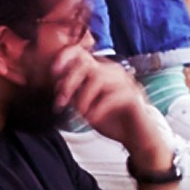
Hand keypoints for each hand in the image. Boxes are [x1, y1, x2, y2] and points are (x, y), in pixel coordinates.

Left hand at [51, 46, 176, 177]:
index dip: (64, 57)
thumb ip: (73, 95)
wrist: (136, 136)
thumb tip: (58, 85)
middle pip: (85, 63)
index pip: (80, 53)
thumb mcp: (86, 107)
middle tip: (61, 101)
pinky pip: (111, 96)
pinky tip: (92, 118)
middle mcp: (112, 72)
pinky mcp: (132, 96)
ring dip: (83, 97)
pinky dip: (98, 108)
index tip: (52, 72)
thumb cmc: (111, 119)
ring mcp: (123, 82)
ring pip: (97, 77)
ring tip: (81, 113)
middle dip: (69, 82)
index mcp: (99, 70)